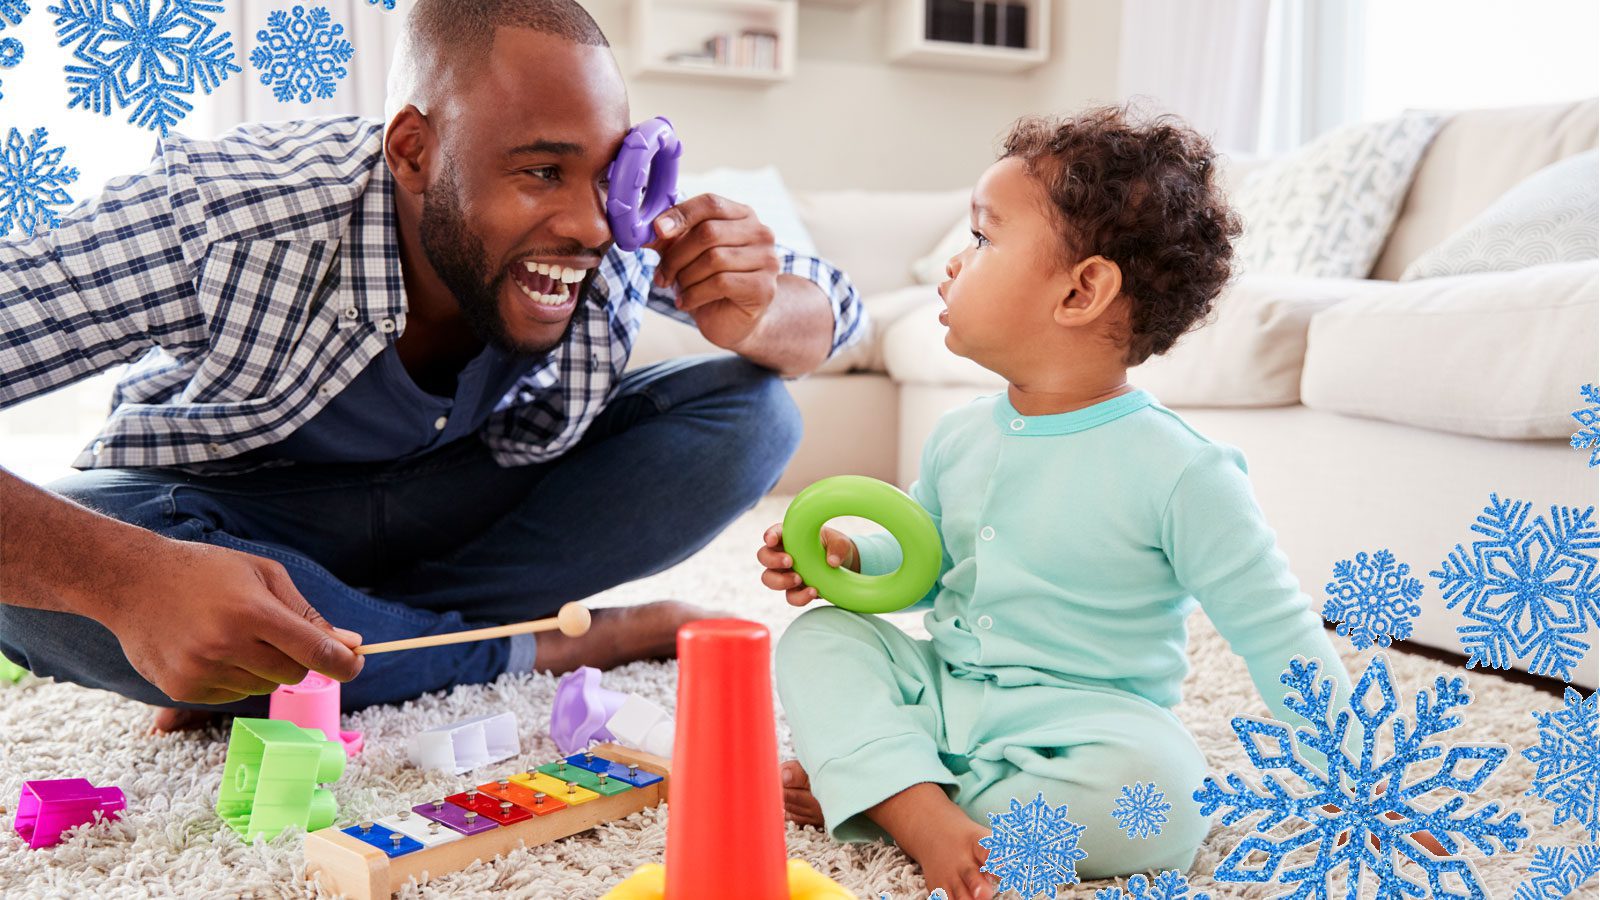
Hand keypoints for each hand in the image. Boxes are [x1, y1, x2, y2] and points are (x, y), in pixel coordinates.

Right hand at [96, 537, 363, 704]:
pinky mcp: (181, 689)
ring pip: (262, 686)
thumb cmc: (206, 571)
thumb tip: (350, 644)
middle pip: (293, 674)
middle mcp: (226, 645)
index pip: (314, 652)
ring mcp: (201, 671)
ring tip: (232, 634)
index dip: (344, 663)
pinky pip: (232, 695)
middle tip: (275, 633)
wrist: (132, 582)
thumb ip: (306, 614)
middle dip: (297, 658)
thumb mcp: (263, 575)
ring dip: (262, 667)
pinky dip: (234, 677)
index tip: (356, 663)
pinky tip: (210, 649)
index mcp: (252, 612)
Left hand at [646, 193, 780, 349]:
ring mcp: (767, 260)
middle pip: (709, 232)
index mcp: (742, 216)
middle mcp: (760, 233)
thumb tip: (640, 229)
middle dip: (677, 255)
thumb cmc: (708, 283)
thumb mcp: (684, 255)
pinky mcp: (764, 288)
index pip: (711, 204)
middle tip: (661, 275)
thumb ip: (667, 239)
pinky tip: (686, 302)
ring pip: (714, 259)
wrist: (733, 321)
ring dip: (685, 277)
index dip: (681, 214)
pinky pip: (721, 283)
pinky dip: (694, 294)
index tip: (657, 230)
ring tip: (678, 290)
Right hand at [757, 522, 858, 606]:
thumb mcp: (840, 542)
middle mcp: (782, 554)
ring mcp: (785, 573)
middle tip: (790, 561)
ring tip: (799, 579)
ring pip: (768, 578)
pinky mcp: (794, 590)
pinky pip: (790, 597)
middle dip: (772, 560)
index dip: (769, 536)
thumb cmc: (835, 547)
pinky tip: (813, 592)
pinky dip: (799, 597)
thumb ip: (838, 547)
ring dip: (780, 581)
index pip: (773, 533)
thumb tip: (832, 561)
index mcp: (789, 537)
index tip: (772, 541)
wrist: (842, 567)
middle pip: (763, 556)